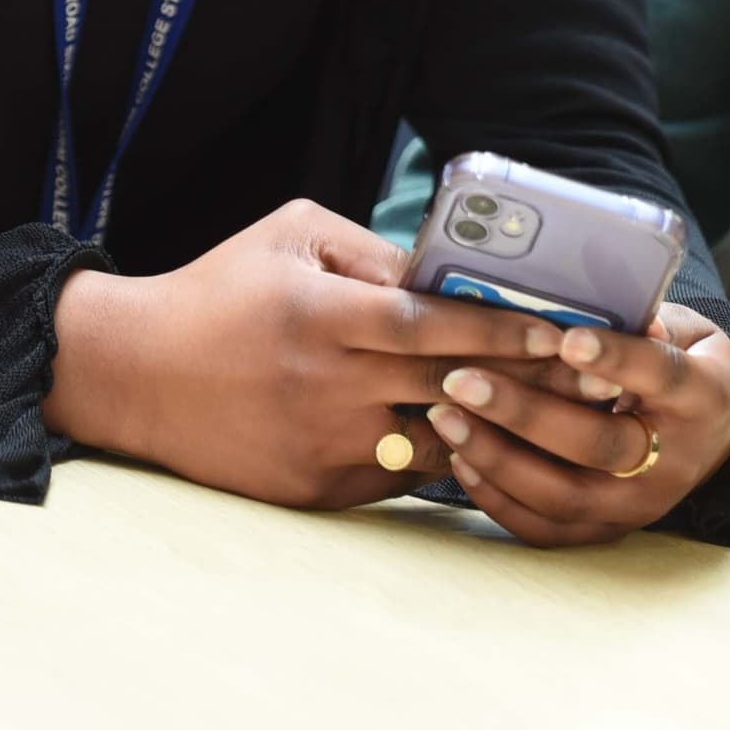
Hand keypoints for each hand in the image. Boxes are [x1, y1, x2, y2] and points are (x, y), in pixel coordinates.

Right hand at [42, 199, 571, 512]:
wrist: (135, 374)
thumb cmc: (222, 289)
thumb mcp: (294, 238)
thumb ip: (374, 254)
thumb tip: (451, 276)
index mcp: (322, 315)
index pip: (433, 326)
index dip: (505, 330)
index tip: (565, 330)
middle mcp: (324, 386)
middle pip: (448, 388)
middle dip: (527, 385)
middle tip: (594, 381)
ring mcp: (319, 445)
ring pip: (433, 446)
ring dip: (492, 433)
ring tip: (556, 421)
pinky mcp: (311, 491)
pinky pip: (396, 480)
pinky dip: (439, 462)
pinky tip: (484, 448)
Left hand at [424, 301, 729, 546]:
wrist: (718, 432)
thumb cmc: (684, 363)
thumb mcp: (682, 330)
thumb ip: (640, 319)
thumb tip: (586, 300)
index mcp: (700, 396)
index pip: (658, 375)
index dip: (613, 359)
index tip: (566, 339)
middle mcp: (673, 461)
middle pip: (597, 445)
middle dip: (524, 413)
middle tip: (462, 379)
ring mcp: (638, 505)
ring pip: (561, 494)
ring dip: (495, 456)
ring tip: (445, 415)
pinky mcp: (605, 531)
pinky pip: (543, 527)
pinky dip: (496, 496)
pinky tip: (460, 457)